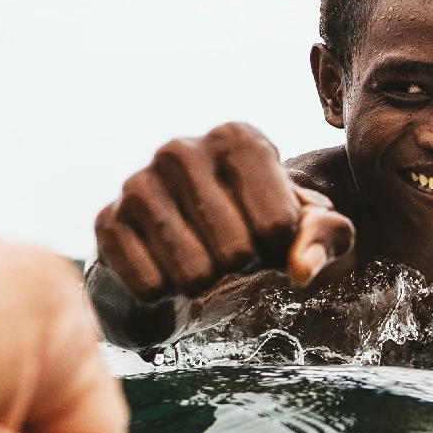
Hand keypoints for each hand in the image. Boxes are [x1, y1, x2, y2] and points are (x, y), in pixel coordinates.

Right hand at [94, 121, 354, 299]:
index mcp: (237, 139)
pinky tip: (165, 270)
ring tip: (202, 262)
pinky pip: (150, 285)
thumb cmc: (256, 232)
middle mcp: (182, 151)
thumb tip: (301, 269)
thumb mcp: (307, 231)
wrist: (182, 251)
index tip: (272, 238)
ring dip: (206, 284)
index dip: (282, 249)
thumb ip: (325, 239)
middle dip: (243, 268)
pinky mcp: (107, 222)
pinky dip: (167, 294)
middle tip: (232, 254)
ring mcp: (138, 183)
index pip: (279, 223)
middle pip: (237, 250)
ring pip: (193, 272)